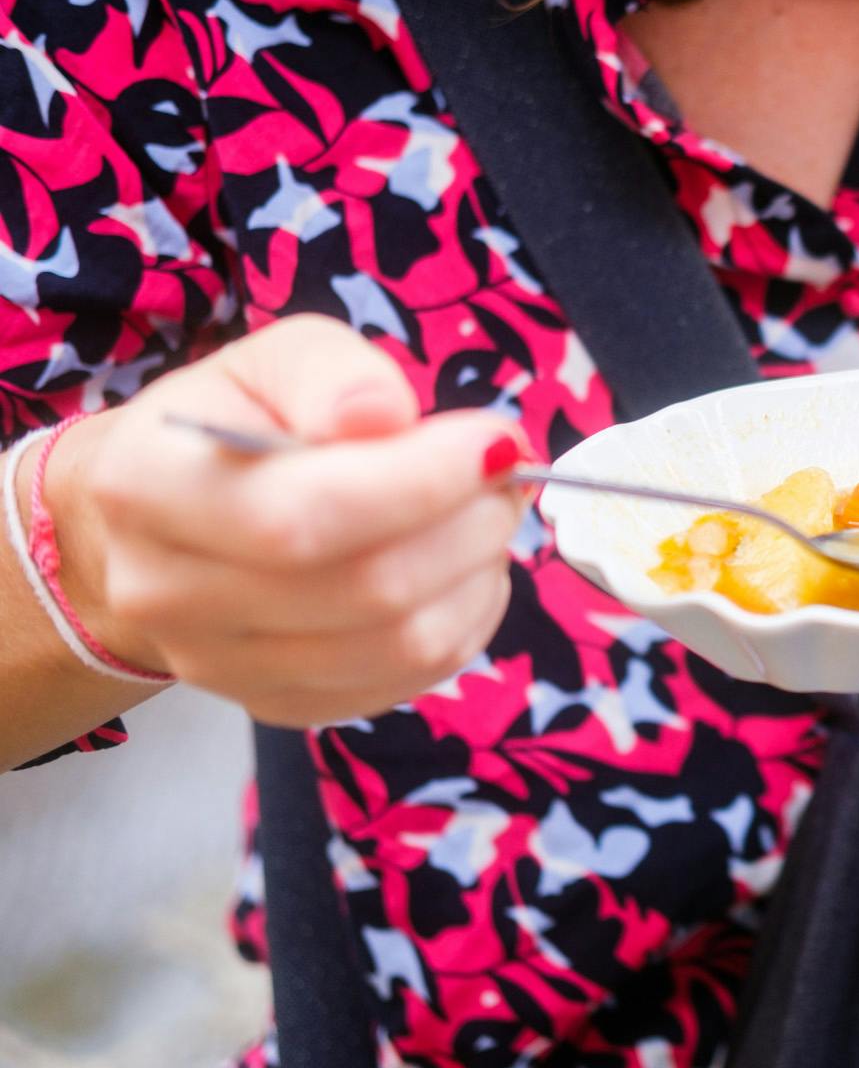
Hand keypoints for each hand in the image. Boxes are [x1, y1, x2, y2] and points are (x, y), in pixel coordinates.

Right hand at [42, 316, 527, 726]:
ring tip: (486, 515)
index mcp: (146, 486)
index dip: (422, 482)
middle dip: (470, 524)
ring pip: (402, 644)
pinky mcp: (280, 705)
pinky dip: (467, 619)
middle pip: (367, 589)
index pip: (300, 516)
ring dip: (478, 573)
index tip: (496, 440)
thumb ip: (331, 374)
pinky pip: (411, 679)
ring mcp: (222, 666)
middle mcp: (167, 593)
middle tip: (504, 476)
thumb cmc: (238, 423)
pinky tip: (462, 568)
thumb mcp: (274, 361)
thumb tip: (385, 414)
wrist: (171, 518)